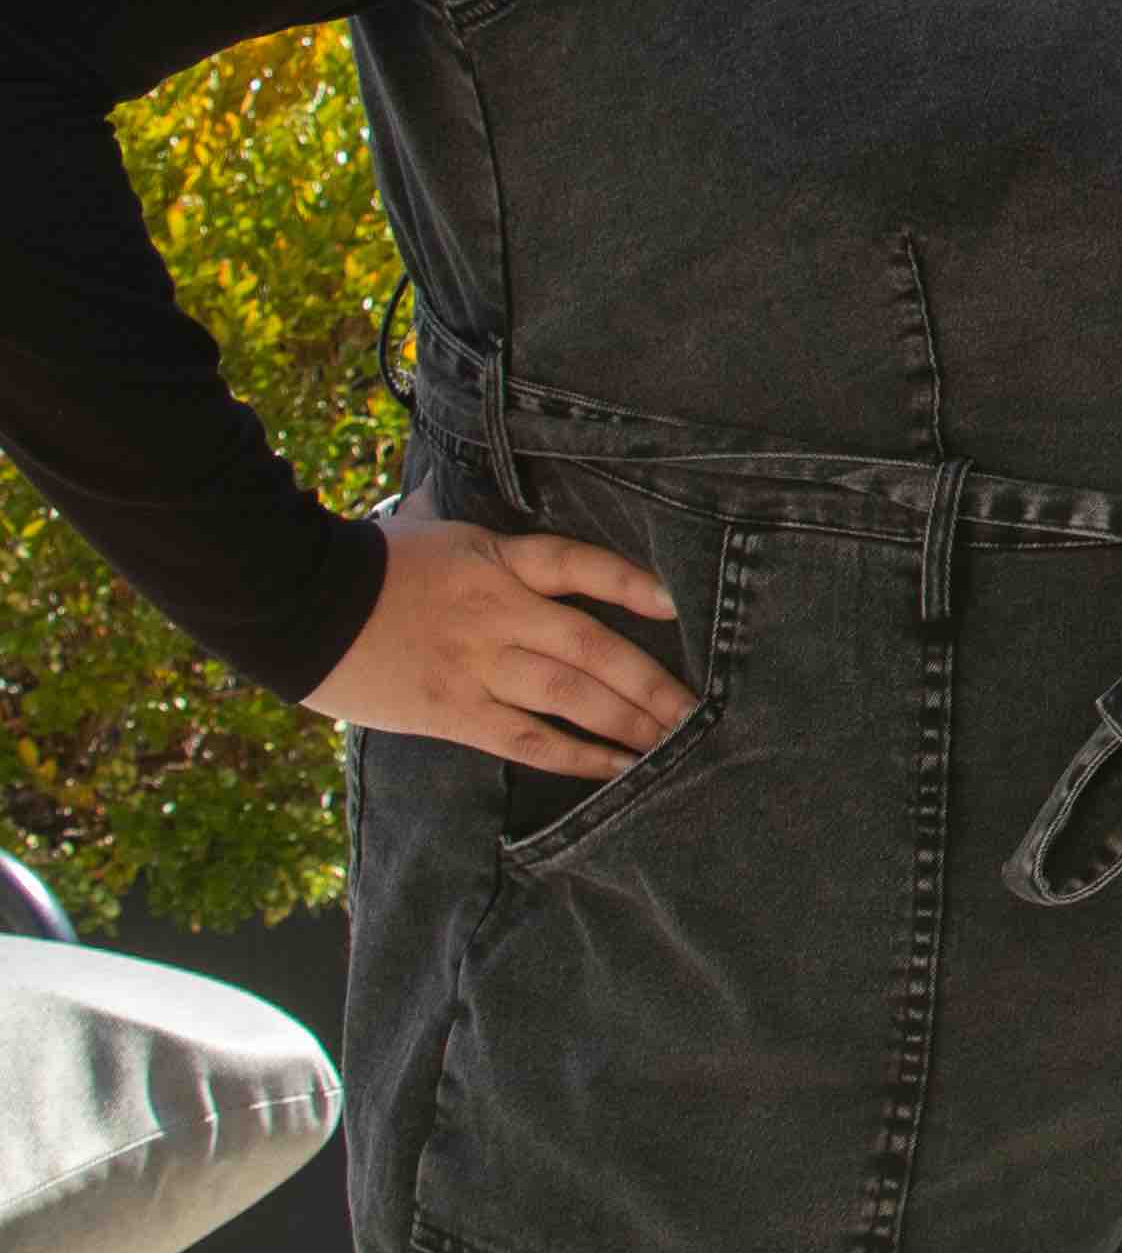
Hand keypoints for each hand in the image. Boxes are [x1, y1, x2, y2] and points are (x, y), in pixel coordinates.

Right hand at [305, 504, 695, 777]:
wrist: (291, 606)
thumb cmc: (363, 562)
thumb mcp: (424, 526)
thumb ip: (457, 514)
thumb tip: (448, 484)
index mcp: (495, 562)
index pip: (577, 565)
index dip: (631, 582)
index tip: (678, 603)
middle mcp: (497, 614)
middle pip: (591, 645)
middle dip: (650, 680)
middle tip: (699, 706)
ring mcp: (476, 666)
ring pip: (569, 697)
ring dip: (626, 722)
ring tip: (672, 741)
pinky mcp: (451, 712)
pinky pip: (526, 739)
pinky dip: (574, 756)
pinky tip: (615, 768)